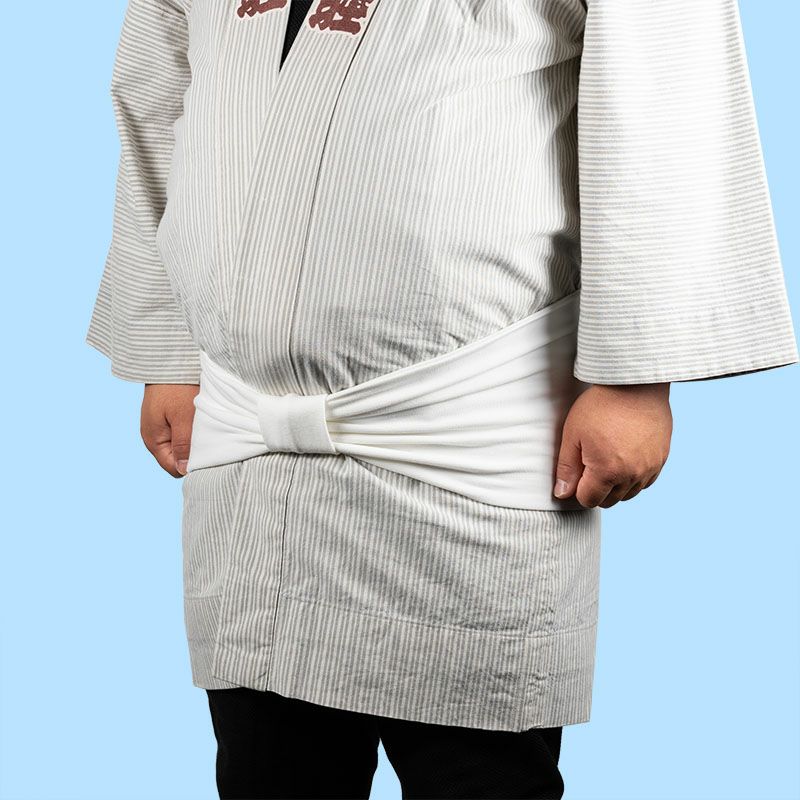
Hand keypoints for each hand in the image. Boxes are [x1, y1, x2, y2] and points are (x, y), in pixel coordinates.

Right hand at [140, 384, 200, 476]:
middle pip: (176, 458)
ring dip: (193, 440)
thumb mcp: (183, 417)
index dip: (191, 466)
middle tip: (209, 441)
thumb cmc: (177, 387)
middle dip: (193, 453)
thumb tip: (184, 470)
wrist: (170, 360)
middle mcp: (154, 436)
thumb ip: (183, 445)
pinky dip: (191, 430)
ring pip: (180, 445)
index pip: (173, 468)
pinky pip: (180, 432)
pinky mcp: (166, 417)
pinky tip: (200, 421)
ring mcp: (159, 426)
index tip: (208, 456)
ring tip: (205, 429)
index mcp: (153, 440)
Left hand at [554, 383, 671, 507]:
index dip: (578, 489)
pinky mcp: (661, 459)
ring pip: (629, 493)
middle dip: (596, 489)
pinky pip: (645, 481)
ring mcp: (650, 468)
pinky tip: (624, 457)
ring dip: (615, 485)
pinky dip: (634, 477)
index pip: (589, 500)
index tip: (577, 470)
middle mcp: (632, 475)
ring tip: (607, 458)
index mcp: (607, 472)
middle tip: (590, 463)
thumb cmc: (599, 406)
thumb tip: (562, 493)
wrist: (635, 384)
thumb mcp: (573, 435)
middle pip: (609, 500)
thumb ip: (567, 468)